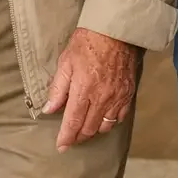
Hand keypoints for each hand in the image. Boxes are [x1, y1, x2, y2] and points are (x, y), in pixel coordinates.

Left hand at [43, 28, 139, 150]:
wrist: (116, 30)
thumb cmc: (87, 42)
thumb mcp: (65, 62)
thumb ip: (58, 89)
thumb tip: (49, 109)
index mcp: (83, 90)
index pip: (73, 122)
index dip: (66, 137)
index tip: (61, 147)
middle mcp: (101, 98)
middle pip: (89, 128)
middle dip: (78, 136)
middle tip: (71, 138)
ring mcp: (117, 97)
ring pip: (105, 125)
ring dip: (94, 130)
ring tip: (85, 128)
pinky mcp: (128, 93)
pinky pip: (120, 116)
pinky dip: (110, 121)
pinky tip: (103, 118)